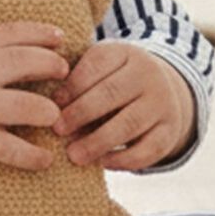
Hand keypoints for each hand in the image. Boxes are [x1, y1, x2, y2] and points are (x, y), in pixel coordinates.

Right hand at [0, 0, 68, 171]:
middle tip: (65, 70)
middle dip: (49, 64)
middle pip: (21, 62)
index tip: (60, 37)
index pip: (9, 34)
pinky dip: (30, 155)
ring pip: (21, 105)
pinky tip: (46, 159)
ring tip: (57, 115)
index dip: (38, 33)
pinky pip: (8, 148)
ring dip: (46, 110)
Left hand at [50, 42, 195, 170]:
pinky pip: (147, 149)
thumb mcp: (100, 70)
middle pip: (111, 93)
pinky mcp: (169, 131)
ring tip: (73, 155)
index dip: (72, 85)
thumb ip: (76, 80)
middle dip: (81, 113)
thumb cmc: (113, 82)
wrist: (161, 92)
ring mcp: (162, 103)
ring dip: (97, 141)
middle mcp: (148, 74)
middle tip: (57, 130)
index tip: (51, 104)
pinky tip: (101, 162)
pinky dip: (123, 159)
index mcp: (125, 53)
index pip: (97, 64)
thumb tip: (44, 104)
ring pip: (129, 124)